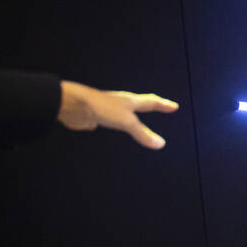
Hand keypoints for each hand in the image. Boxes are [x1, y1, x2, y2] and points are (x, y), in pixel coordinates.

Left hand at [58, 81, 177, 149]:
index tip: (173, 106)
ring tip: (133, 117)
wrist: (73, 104)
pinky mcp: (94, 116)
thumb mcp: (126, 122)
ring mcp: (106, 109)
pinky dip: (110, 123)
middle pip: (137, 104)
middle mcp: (119, 104)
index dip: (163, 105)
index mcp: (130, 102)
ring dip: (129, 115)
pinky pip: (106, 120)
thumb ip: (142, 133)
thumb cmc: (101, 107)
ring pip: (121, 112)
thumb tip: (161, 144)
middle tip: (157, 105)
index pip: (151, 103)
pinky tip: (104, 126)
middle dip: (149, 105)